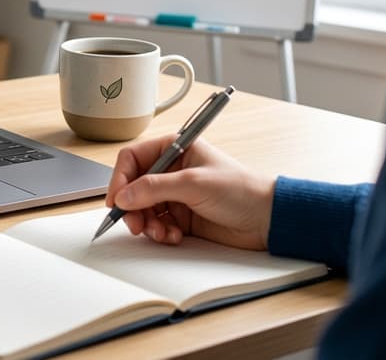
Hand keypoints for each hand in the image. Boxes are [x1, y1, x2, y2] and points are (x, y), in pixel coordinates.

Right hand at [104, 136, 275, 249]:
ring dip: (146, 223)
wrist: (268, 219)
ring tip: (160, 232)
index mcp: (174, 149)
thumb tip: (124, 196)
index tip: (117, 200)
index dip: (120, 179)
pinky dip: (160, 232)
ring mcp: (176, 194)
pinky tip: (173, 236)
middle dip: (132, 207)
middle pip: (133, 187)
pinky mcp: (181, 216)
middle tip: (135, 223)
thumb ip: (154, 188)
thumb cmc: (242, 190)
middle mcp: (171, 170)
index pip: (132, 159)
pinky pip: (156, 224)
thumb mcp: (194, 183)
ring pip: (142, 209)